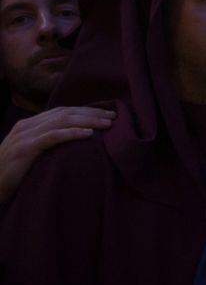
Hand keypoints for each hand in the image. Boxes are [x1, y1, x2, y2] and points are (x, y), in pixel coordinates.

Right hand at [0, 105, 115, 202]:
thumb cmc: (14, 173)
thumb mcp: (32, 154)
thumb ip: (48, 144)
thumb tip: (77, 142)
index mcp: (29, 125)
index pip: (62, 112)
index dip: (86, 111)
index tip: (107, 114)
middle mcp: (27, 125)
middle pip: (65, 113)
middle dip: (91, 113)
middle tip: (113, 116)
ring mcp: (25, 135)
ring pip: (61, 121)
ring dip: (87, 121)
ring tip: (107, 124)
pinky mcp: (25, 148)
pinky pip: (52, 137)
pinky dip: (72, 133)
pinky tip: (89, 134)